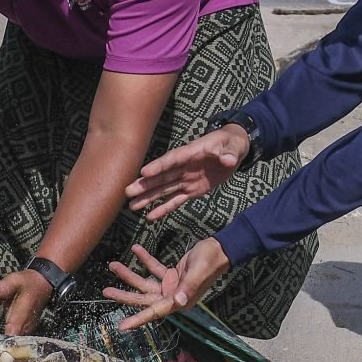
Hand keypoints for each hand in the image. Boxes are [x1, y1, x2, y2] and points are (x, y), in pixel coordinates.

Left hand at [0, 267, 54, 337]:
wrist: (44, 282)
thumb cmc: (29, 282)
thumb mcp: (12, 281)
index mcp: (21, 314)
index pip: (12, 334)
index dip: (3, 343)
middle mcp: (25, 324)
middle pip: (13, 342)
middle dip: (1, 346)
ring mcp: (27, 327)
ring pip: (16, 342)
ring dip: (5, 344)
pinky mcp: (27, 328)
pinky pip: (18, 338)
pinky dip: (10, 340)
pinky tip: (0, 341)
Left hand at [107, 241, 228, 330]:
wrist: (220, 250)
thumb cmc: (211, 262)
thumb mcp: (198, 273)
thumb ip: (188, 287)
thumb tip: (178, 301)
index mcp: (178, 301)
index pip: (154, 313)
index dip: (138, 320)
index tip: (122, 326)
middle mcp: (172, 297)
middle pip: (144, 299)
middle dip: (125, 295)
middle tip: (106, 291)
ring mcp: (171, 287)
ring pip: (145, 284)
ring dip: (130, 274)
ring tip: (113, 265)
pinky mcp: (172, 275)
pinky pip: (154, 269)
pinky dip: (145, 260)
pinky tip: (136, 249)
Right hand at [126, 123, 249, 221]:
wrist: (233, 151)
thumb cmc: (231, 144)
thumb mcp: (233, 146)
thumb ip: (229, 153)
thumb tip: (228, 160)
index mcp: (190, 153)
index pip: (172, 160)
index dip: (158, 166)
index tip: (144, 173)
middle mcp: (183, 167)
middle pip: (161, 176)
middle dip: (145, 184)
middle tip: (128, 192)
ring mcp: (185, 179)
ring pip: (164, 190)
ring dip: (148, 198)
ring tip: (132, 206)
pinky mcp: (191, 190)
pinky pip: (175, 200)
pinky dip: (163, 209)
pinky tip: (150, 216)